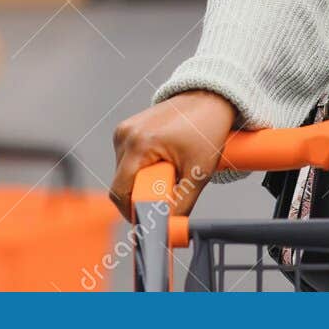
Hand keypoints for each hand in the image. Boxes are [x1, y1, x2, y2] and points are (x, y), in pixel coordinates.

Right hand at [110, 90, 237, 220]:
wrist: (209, 98)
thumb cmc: (206, 129)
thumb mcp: (198, 172)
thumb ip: (181, 204)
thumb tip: (169, 230)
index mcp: (139, 144)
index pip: (120, 192)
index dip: (133, 212)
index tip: (150, 219)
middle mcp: (125, 135)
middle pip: (121, 184)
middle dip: (142, 195)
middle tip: (168, 190)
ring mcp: (123, 130)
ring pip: (123, 173)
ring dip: (142, 180)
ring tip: (169, 169)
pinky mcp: (126, 128)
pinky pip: (127, 160)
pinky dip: (142, 167)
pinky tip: (162, 159)